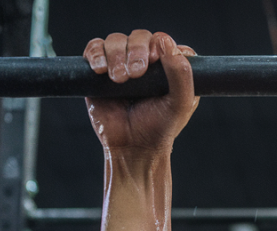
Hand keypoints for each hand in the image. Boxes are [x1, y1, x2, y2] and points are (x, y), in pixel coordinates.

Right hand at [84, 30, 198, 152]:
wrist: (132, 147)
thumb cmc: (159, 128)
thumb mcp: (180, 104)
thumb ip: (181, 75)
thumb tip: (166, 42)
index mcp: (170, 67)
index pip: (165, 41)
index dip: (159, 44)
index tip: (154, 60)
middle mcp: (147, 62)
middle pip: (139, 37)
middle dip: (136, 50)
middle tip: (135, 74)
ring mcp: (122, 64)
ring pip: (116, 40)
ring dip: (116, 55)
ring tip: (119, 80)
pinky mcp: (101, 71)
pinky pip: (94, 48)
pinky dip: (95, 54)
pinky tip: (100, 70)